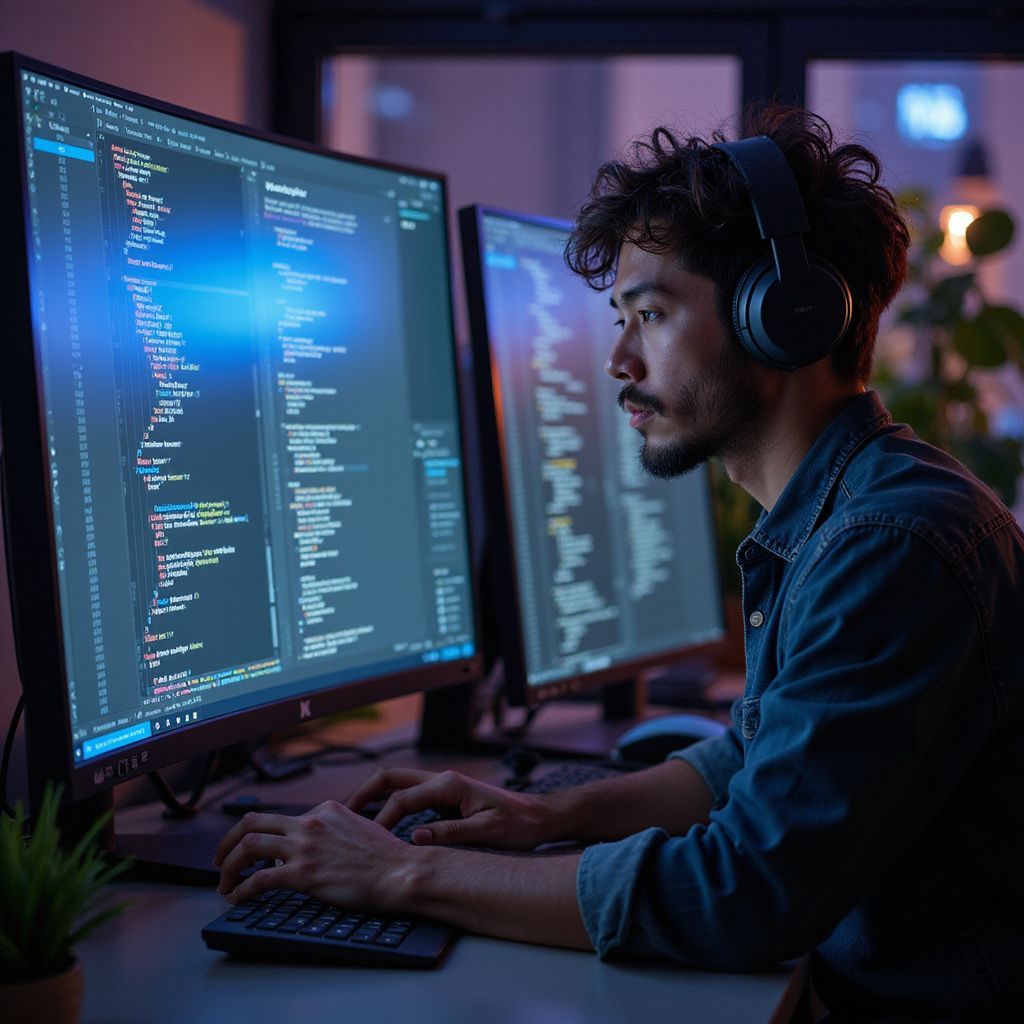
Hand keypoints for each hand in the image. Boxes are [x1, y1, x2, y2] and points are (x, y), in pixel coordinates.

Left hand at [213, 800, 411, 907]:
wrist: (400, 872)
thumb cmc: (387, 857)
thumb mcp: (358, 827)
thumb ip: (334, 830)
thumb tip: (317, 844)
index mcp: (324, 810)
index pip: (279, 817)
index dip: (260, 835)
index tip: (252, 849)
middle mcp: (310, 822)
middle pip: (252, 823)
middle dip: (228, 841)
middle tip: (220, 859)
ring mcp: (305, 847)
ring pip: (248, 847)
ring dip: (229, 866)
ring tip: (224, 882)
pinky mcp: (303, 874)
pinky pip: (258, 880)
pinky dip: (241, 890)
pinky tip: (238, 898)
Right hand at [346, 767, 549, 848]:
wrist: (540, 817)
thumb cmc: (518, 825)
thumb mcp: (486, 832)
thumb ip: (450, 833)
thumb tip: (414, 838)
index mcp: (449, 784)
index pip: (402, 799)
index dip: (380, 820)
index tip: (366, 841)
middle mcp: (442, 780)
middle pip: (391, 779)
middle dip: (364, 795)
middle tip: (342, 816)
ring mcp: (442, 788)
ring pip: (397, 786)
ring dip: (374, 800)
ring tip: (353, 822)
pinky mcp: (444, 798)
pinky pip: (409, 798)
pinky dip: (389, 808)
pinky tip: (380, 827)